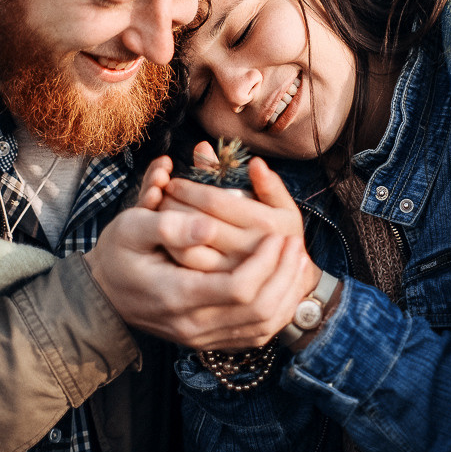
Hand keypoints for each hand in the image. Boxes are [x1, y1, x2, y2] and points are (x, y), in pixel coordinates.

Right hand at [85, 207, 317, 349]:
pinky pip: (255, 335)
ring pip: (263, 327)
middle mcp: (193, 325)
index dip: (266, 263)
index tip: (276, 236)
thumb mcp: (131, 228)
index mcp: (177, 296)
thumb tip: (208, 226)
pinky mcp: (208, 341)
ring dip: (287, 293)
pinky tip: (285, 284)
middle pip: (259, 311)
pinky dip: (277, 310)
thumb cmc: (117, 255)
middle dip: (284, 276)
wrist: (101, 296)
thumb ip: (169, 226)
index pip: (238, 290)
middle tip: (295, 244)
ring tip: (296, 260)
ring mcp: (202, 338)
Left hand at [155, 146, 304, 272]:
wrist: (288, 278)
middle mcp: (249, 248)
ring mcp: (233, 271)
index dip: (189, 188)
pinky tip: (167, 238)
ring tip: (161, 214)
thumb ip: (269, 184)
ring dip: (170, 227)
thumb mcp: (282, 207)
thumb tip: (255, 163)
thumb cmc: (280, 234)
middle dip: (174, 205)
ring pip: (189, 249)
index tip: (174, 182)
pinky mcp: (220, 288)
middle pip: (198, 223)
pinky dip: (172, 249)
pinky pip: (187, 268)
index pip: (216, 201)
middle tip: (161, 196)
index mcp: (265, 223)